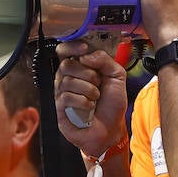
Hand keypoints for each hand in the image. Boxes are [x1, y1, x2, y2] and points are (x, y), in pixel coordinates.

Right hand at [54, 40, 128, 158]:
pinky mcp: (60, 107)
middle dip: (88, 73)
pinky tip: (89, 108)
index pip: (64, 50)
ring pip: (68, 80)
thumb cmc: (112, 104)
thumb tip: (87, 55)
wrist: (111, 130)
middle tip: (98, 83)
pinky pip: (67, 97)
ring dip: (89, 90)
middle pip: (66, 64)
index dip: (71, 46)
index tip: (84, 49)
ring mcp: (62, 93)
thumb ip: (105, 60)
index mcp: (79, 68)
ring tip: (96, 98)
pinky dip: (83, 102)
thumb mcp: (117, 77)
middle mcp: (67, 78)